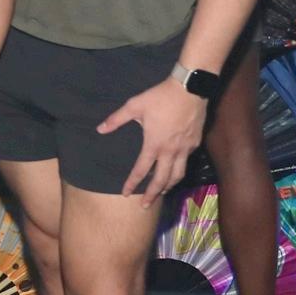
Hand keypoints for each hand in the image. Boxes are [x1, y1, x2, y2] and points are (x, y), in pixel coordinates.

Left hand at [97, 77, 207, 204]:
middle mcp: (171, 151)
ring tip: (161, 192)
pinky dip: (179, 171)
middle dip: (153, 195)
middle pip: (162, 180)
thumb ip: (116, 119)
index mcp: (154, 144)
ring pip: (178, 175)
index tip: (125, 193)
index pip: (141, 170)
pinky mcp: (195, 143)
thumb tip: (99, 129)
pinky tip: (175, 171)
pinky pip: (186, 162)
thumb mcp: (134, 106)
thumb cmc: (160, 97)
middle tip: (145, 206)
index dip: (132, 183)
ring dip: (168, 186)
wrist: (190, 88)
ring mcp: (185, 149)